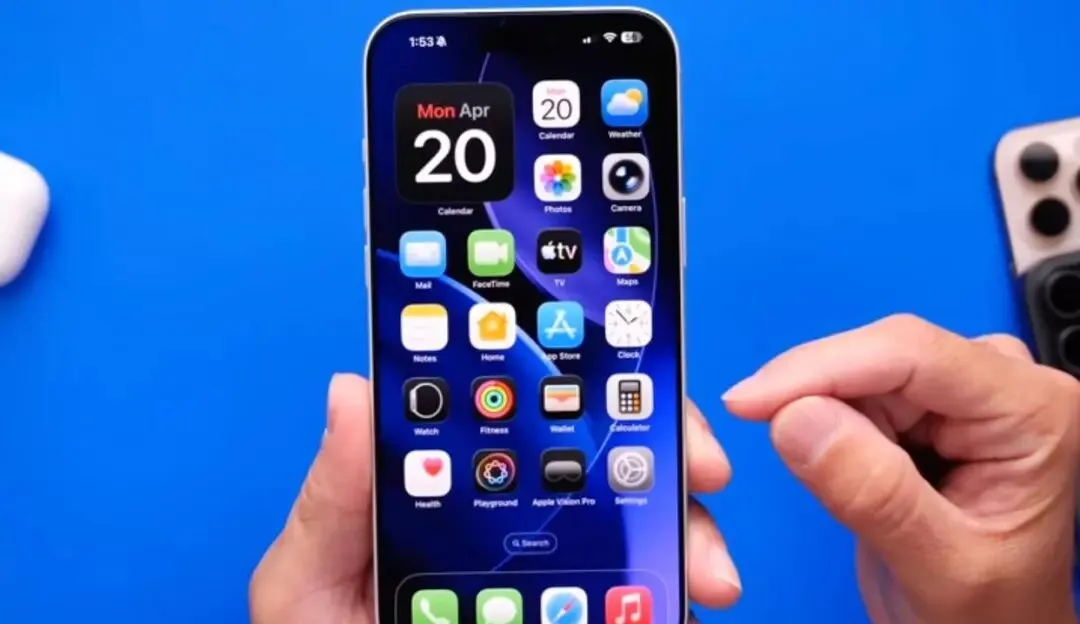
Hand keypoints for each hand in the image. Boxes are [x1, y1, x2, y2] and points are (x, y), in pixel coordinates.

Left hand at [250, 373, 740, 622]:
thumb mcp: (308, 577)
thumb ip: (333, 497)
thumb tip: (352, 389)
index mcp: (455, 486)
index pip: (531, 413)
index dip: (592, 390)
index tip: (645, 395)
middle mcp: (515, 523)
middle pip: (609, 469)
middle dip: (669, 462)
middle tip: (706, 479)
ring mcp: (554, 578)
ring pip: (640, 538)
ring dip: (688, 540)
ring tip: (709, 577)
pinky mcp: (581, 619)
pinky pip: (635, 604)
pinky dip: (668, 602)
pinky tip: (684, 609)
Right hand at [725, 315, 1079, 623]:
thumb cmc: (992, 613)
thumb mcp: (938, 568)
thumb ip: (875, 495)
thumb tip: (796, 417)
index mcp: (1032, 411)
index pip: (912, 355)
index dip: (820, 369)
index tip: (749, 402)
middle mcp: (1005, 384)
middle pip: (880, 357)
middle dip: (818, 399)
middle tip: (783, 454)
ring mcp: (964, 390)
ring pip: (858, 371)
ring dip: (821, 416)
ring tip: (844, 490)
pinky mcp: (927, 404)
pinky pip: (852, 390)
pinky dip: (826, 424)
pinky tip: (843, 470)